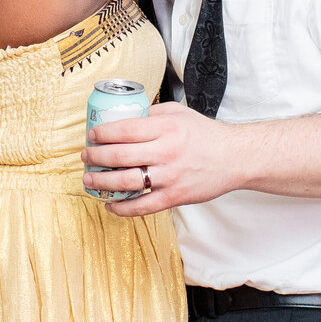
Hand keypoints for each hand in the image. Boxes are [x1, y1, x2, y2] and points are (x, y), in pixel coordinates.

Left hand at [84, 101, 239, 216]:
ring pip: (126, 182)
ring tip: (89, 179)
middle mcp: (166, 151)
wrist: (234, 158)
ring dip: (101, 182)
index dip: (102, 133)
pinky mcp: (175, 197)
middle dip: (95, 156)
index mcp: (165, 128)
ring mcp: (170, 176)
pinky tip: (110, 205)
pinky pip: (142, 206)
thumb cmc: (205, 134)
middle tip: (86, 156)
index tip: (92, 135)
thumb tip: (124, 117)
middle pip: (119, 155)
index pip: (124, 129)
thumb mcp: (178, 113)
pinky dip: (122, 208)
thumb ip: (151, 114)